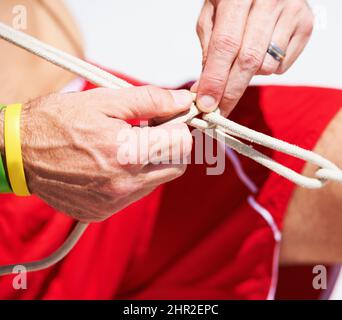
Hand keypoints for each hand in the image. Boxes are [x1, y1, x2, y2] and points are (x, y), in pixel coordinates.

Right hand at [19, 86, 192, 221]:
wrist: (17, 153)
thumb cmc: (56, 122)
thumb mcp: (103, 100)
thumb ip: (149, 100)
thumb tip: (183, 101)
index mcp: (126, 153)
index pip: (182, 144)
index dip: (178, 126)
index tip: (166, 118)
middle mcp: (123, 184)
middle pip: (176, 166)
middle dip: (171, 146)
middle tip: (150, 131)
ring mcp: (113, 202)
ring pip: (158, 181)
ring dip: (152, 162)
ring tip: (127, 145)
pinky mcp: (102, 211)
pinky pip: (135, 194)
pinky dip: (134, 177)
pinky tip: (114, 163)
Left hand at [195, 0, 313, 115]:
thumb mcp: (212, 12)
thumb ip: (208, 48)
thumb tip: (203, 90)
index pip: (225, 44)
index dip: (215, 79)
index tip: (206, 105)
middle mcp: (269, 0)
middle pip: (248, 60)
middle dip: (230, 92)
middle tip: (218, 112)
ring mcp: (292, 11)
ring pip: (266, 66)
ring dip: (249, 74)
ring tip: (244, 55)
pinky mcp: (306, 24)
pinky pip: (282, 66)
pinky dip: (267, 67)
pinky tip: (263, 49)